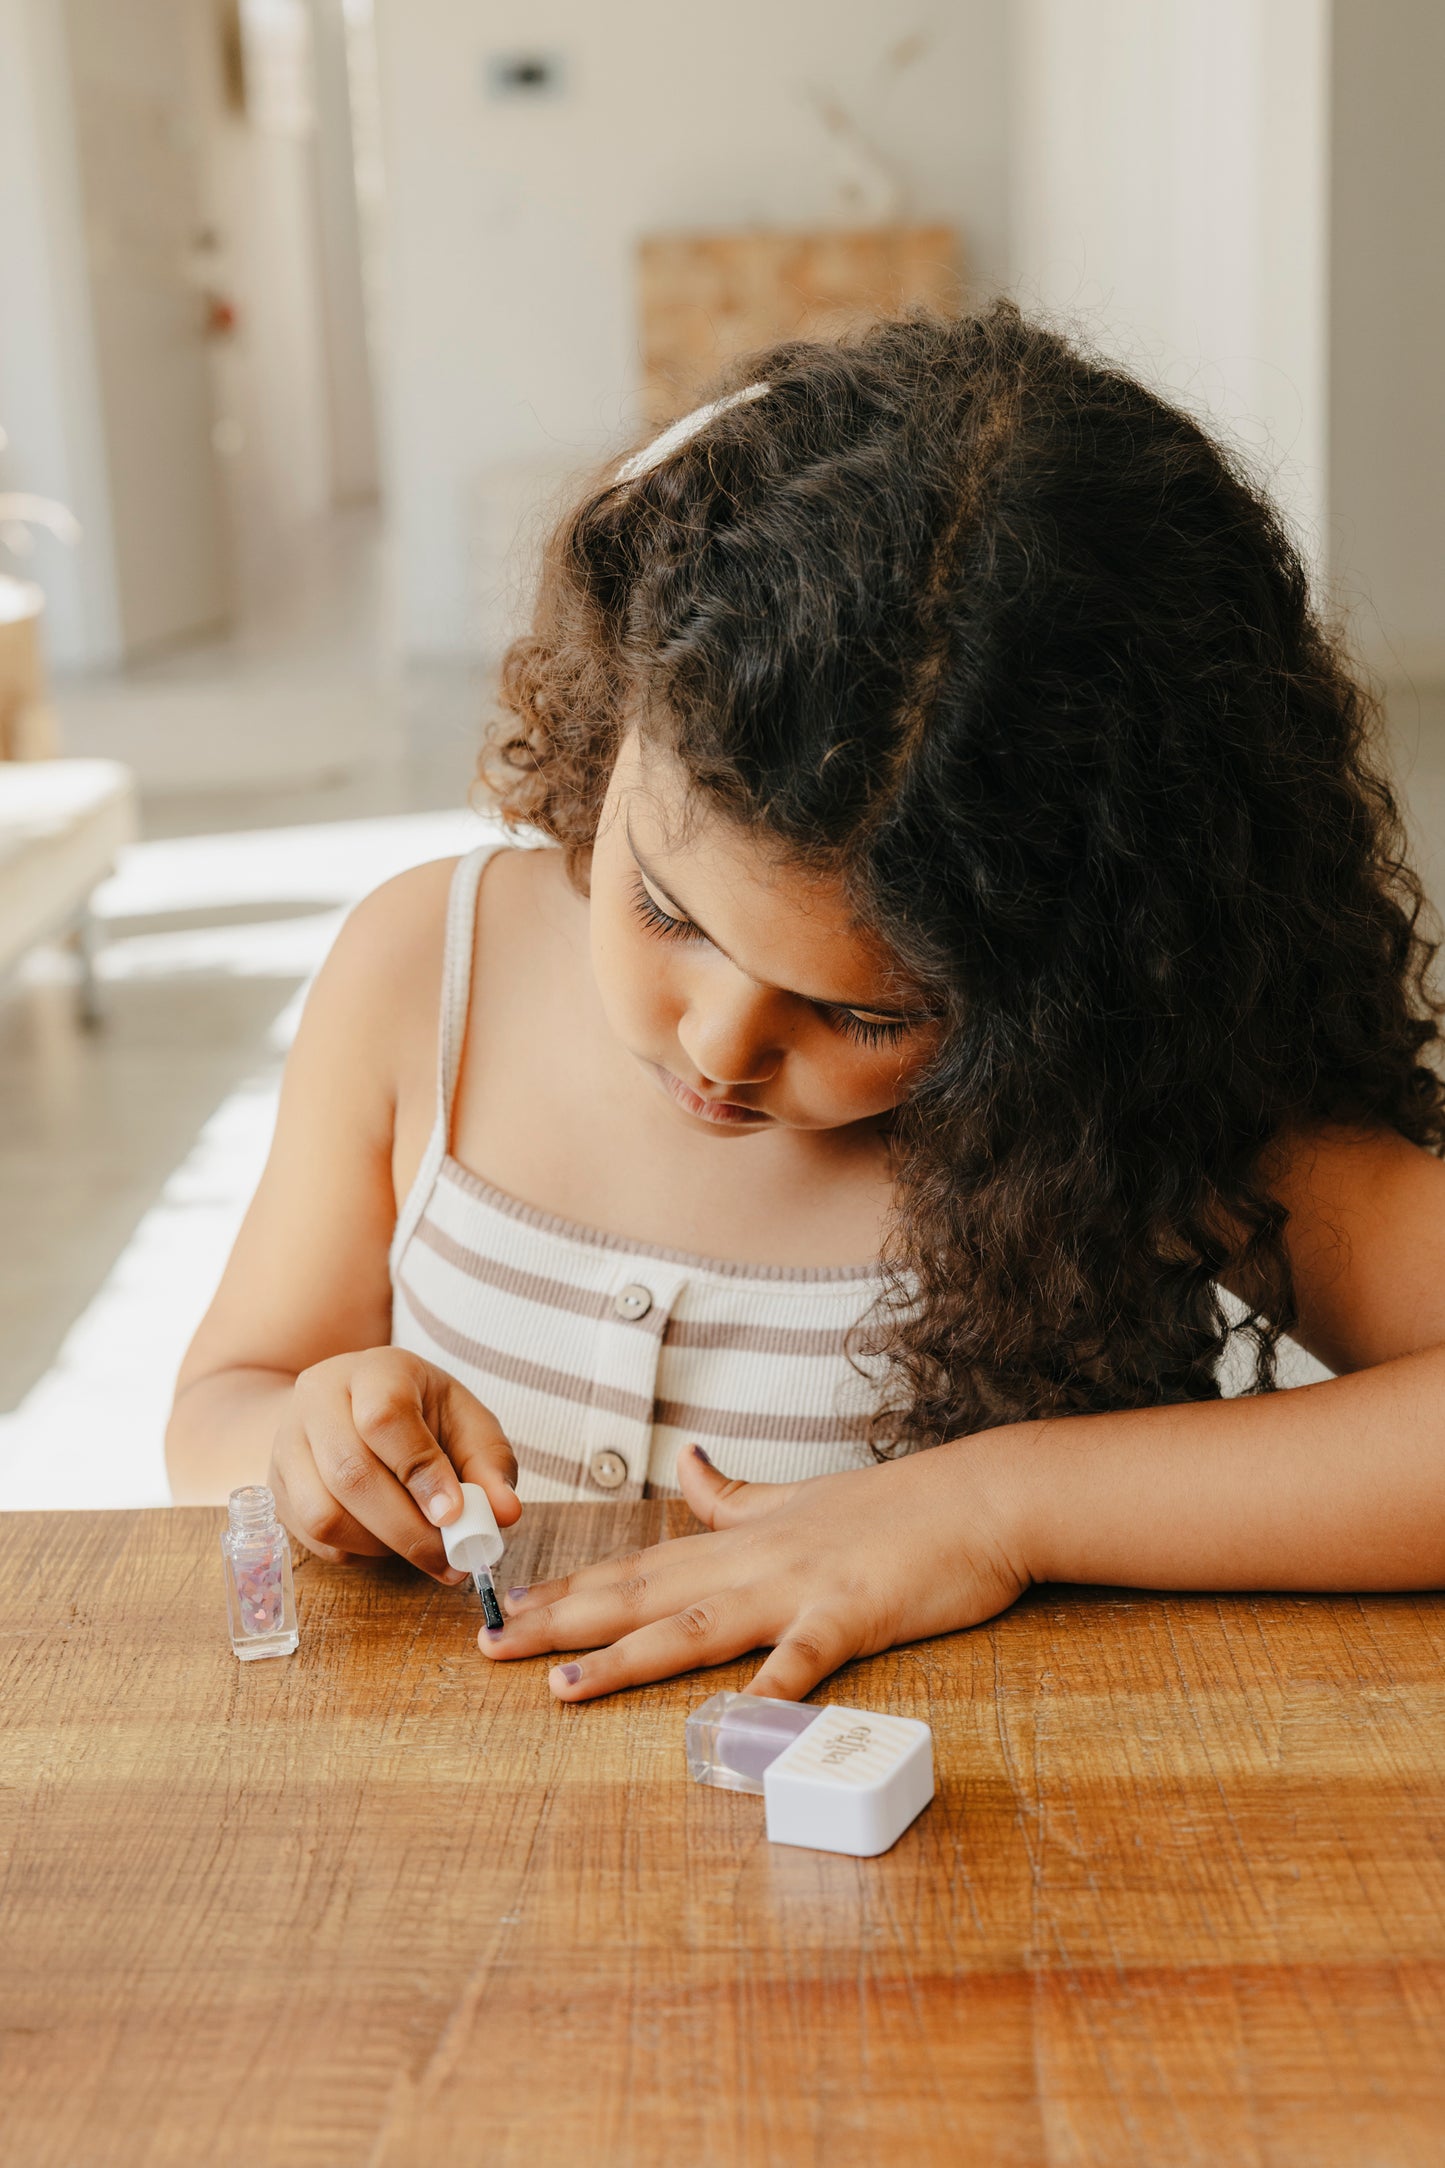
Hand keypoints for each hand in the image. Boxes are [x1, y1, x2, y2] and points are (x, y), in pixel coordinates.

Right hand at [268, 1348, 521, 1582]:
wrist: (346, 1406)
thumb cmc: (419, 1411)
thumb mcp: (463, 1418)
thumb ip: (489, 1462)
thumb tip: (504, 1513)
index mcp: (372, 1370)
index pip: (385, 1417)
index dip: (421, 1473)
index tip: (455, 1515)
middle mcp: (317, 1400)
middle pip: (350, 1473)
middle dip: (408, 1528)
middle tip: (451, 1558)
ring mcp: (288, 1444)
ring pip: (323, 1514)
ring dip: (381, 1546)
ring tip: (421, 1547)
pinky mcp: (276, 1487)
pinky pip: (312, 1538)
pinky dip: (357, 1552)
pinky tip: (386, 1540)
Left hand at [482, 1435, 1031, 1699]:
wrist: (979, 1498)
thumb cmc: (896, 1509)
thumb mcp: (800, 1496)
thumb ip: (735, 1496)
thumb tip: (691, 1467)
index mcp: (739, 1545)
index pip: (636, 1569)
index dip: (565, 1590)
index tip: (500, 1608)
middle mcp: (752, 1565)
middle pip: (642, 1596)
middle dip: (561, 1622)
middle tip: (487, 1645)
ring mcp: (799, 1590)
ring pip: (697, 1627)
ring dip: (627, 1658)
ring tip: (562, 1686)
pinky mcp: (852, 1616)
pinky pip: (803, 1658)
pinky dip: (766, 1689)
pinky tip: (731, 1723)